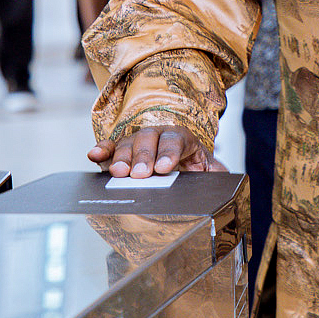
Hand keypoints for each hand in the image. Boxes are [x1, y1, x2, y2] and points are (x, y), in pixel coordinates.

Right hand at [86, 124, 224, 178]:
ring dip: (122, 157)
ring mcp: (139, 142)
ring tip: (119, 172)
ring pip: (129, 143)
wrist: (184, 164)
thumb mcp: (210, 171)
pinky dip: (102, 150)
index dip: (169, 152)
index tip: (164, 168)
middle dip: (144, 157)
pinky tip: (94, 155)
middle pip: (149, 139)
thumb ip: (216, 175)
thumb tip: (224, 182)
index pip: (175, 140)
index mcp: (182, 138)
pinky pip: (111, 148)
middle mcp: (158, 135)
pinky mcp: (122, 152)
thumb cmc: (195, 168)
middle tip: (141, 174)